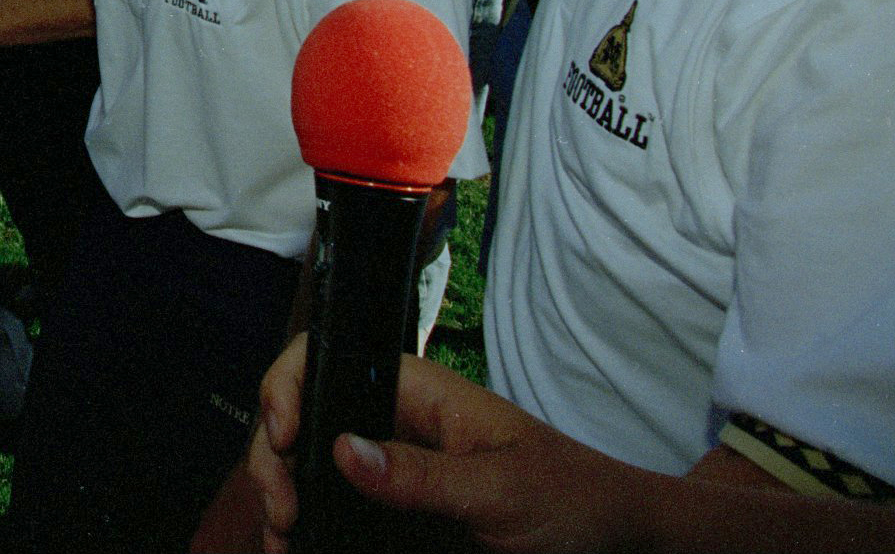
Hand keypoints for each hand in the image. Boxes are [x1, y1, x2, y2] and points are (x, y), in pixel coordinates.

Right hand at [250, 336, 634, 553]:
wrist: (619, 544)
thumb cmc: (576, 498)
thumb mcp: (502, 489)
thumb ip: (423, 475)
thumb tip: (342, 450)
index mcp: (417, 393)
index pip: (327, 360)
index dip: (289, 388)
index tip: (286, 440)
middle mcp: (394, 425)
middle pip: (306, 417)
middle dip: (276, 459)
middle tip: (284, 513)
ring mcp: (392, 472)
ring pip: (311, 470)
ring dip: (284, 499)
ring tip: (283, 540)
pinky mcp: (395, 517)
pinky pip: (337, 514)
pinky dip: (309, 530)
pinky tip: (300, 548)